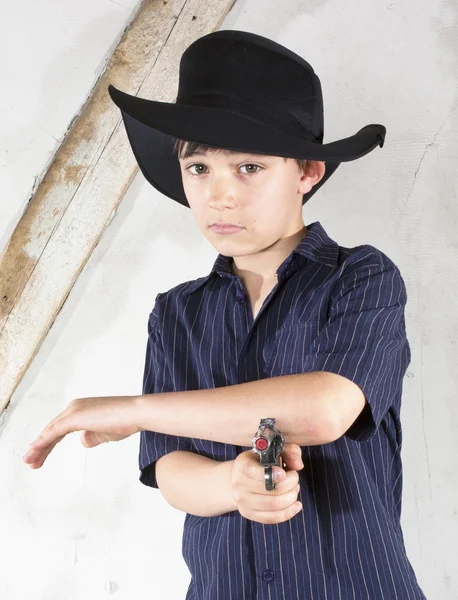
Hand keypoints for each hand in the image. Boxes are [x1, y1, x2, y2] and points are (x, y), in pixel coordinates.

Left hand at [22, 395, 141, 468]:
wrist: (135, 413)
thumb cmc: (126, 421)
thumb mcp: (105, 433)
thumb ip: (92, 436)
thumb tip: (83, 441)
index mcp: (82, 409)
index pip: (60, 428)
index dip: (49, 443)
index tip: (41, 455)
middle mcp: (75, 407)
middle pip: (52, 429)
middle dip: (41, 447)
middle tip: (31, 462)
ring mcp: (74, 410)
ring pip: (50, 431)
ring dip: (38, 447)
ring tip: (29, 462)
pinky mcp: (75, 417)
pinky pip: (53, 432)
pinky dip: (43, 442)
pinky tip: (34, 451)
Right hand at [231, 442, 303, 523]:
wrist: (241, 478)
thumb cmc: (261, 462)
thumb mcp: (273, 450)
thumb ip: (290, 451)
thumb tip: (298, 465)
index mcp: (242, 464)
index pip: (252, 470)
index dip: (270, 473)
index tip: (283, 473)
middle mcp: (239, 484)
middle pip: (271, 489)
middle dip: (290, 482)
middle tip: (294, 477)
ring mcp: (243, 501)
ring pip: (274, 504)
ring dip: (291, 496)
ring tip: (294, 488)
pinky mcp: (249, 514)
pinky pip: (272, 518)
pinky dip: (289, 512)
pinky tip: (296, 505)